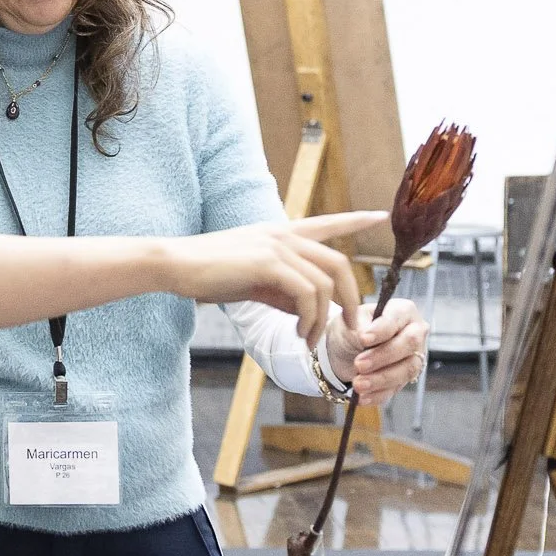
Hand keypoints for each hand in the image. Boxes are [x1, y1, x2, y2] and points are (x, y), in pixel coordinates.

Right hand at [169, 212, 377, 345]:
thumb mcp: (254, 280)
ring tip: (309, 339)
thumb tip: (308, 309)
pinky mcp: (268, 263)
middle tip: (351, 327)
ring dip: (324, 318)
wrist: (176, 265)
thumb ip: (283, 289)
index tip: (379, 216)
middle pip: (338, 263)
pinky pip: (306, 294)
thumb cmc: (210, 273)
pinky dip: (308, 318)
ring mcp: (277, 246)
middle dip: (351, 299)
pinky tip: (297, 332)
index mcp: (281, 233)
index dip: (355, 220)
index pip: (327, 223)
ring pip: (325, 284)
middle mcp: (284, 235)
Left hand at [324, 298, 428, 406]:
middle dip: (383, 356)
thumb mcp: (349, 322)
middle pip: (408, 344)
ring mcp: (413, 357)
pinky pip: (396, 388)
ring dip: (381, 379)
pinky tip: (362, 397)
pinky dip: (378, 394)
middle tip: (359, 364)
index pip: (397, 319)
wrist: (345, 350)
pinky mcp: (405, 378)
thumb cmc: (351, 328)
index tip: (363, 339)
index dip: (381, 330)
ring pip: (406, 370)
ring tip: (358, 384)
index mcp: (403, 311)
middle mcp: (415, 333)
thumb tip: (364, 336)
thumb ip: (359, 327)